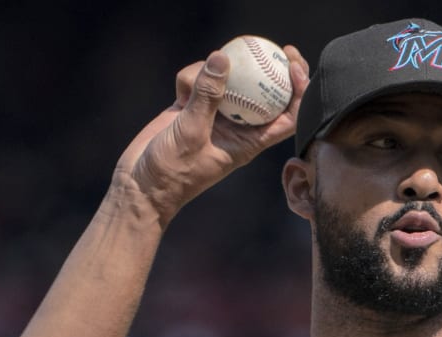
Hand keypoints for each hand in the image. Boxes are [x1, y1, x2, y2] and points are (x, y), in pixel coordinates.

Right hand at [111, 44, 309, 226]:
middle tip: (277, 48)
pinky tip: (178, 91)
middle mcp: (238, 126)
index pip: (288, 117)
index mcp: (250, 141)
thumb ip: (207, 96)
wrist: (142, 184)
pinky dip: (189, 78)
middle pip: (265, 93)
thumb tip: (222, 58)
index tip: (294, 66)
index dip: (300, 91)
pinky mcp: (192, 107)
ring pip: (228, 80)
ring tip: (192, 85)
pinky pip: (199, 80)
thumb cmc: (173, 172)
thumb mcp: (191, 132)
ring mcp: (215, 115)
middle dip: (274, 69)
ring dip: (212, 73)